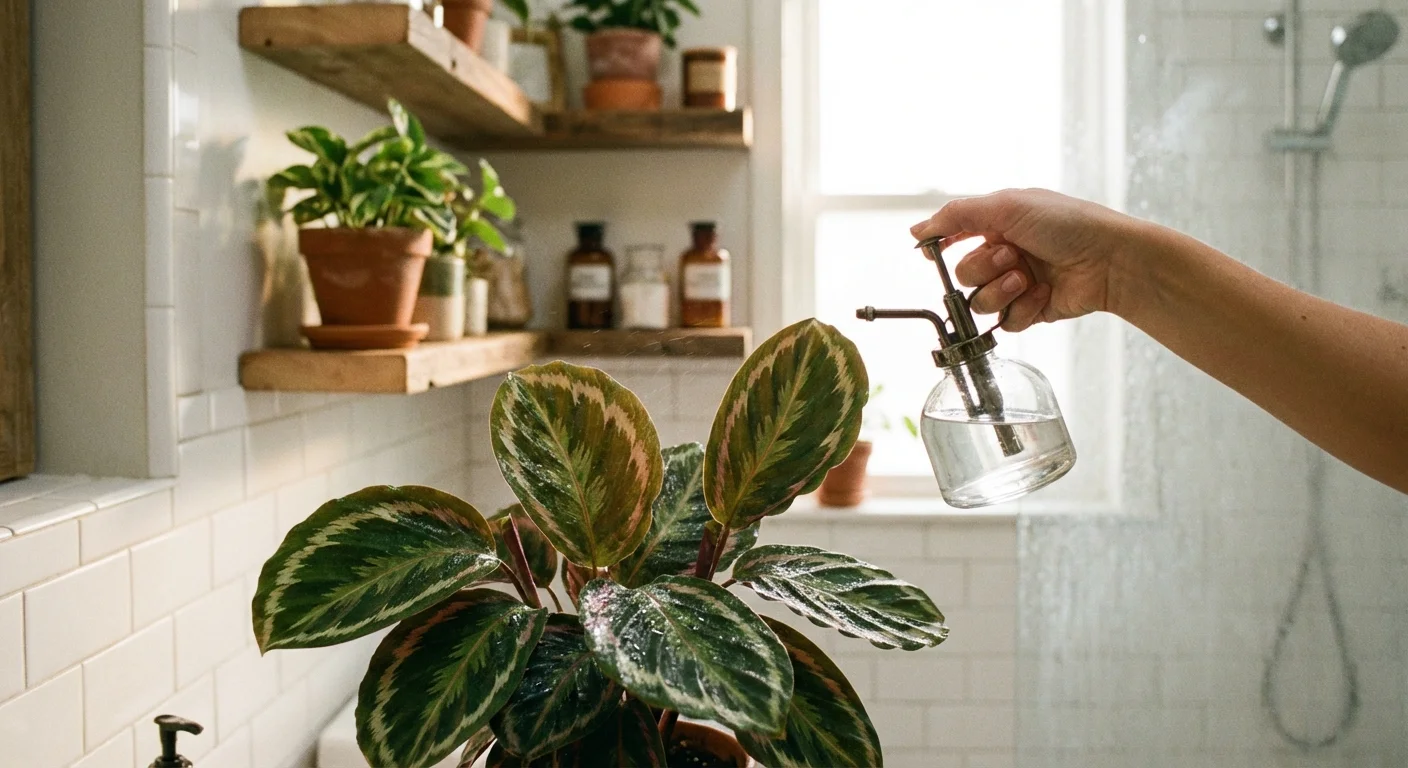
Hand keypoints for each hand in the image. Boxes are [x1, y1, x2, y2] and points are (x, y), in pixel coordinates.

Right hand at [910, 188, 1140, 331]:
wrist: (1108, 259)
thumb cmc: (1066, 224)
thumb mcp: (1007, 206)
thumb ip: (957, 216)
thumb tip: (917, 229)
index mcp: (998, 225)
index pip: (954, 237)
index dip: (941, 247)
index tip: (930, 252)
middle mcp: (1004, 255)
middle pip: (963, 275)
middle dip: (985, 268)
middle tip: (1013, 256)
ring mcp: (1016, 285)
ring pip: (981, 302)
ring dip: (1002, 290)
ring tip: (1027, 278)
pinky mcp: (1031, 311)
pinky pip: (1006, 322)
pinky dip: (1023, 308)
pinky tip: (1044, 293)